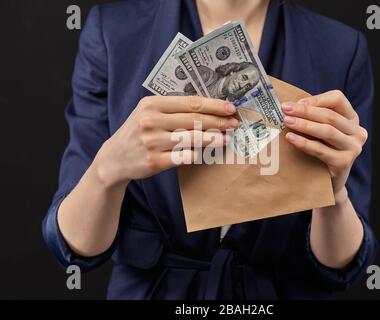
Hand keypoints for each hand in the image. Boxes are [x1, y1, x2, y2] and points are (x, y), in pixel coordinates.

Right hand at [94, 95, 237, 186]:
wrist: (114, 158)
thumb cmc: (137, 132)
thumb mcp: (148, 112)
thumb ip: (172, 108)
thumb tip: (208, 107)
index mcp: (151, 104)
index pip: (190, 103)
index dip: (213, 105)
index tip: (230, 107)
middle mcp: (150, 121)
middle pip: (194, 120)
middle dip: (218, 121)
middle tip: (235, 123)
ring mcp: (152, 142)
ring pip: (191, 138)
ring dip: (213, 138)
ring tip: (227, 138)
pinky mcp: (154, 161)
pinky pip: (182, 157)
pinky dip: (198, 154)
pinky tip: (208, 153)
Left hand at [281, 90, 367, 194]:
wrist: (328, 183)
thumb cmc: (322, 151)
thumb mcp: (321, 132)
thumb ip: (314, 117)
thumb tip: (291, 106)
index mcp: (352, 119)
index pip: (338, 99)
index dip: (316, 99)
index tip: (296, 103)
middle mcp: (357, 132)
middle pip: (330, 115)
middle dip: (305, 111)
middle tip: (285, 109)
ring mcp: (353, 148)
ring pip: (327, 131)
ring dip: (304, 125)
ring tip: (287, 121)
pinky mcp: (344, 163)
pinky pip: (320, 150)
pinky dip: (303, 143)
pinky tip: (290, 138)